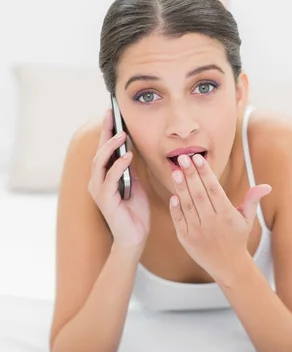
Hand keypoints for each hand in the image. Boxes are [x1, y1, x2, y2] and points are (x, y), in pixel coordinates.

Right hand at [88, 108, 150, 249]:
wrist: (135, 238)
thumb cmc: (135, 212)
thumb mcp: (136, 184)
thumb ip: (130, 168)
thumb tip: (131, 149)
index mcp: (104, 177)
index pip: (104, 150)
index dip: (106, 132)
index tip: (110, 113)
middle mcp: (97, 182)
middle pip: (98, 152)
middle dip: (104, 132)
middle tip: (111, 115)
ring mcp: (99, 191)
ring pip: (100, 163)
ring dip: (111, 147)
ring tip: (121, 135)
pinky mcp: (105, 201)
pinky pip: (110, 179)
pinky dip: (118, 166)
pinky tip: (127, 156)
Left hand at [169, 153, 271, 280]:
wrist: (228, 265)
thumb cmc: (237, 238)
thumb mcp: (247, 219)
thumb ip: (252, 200)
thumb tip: (266, 186)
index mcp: (226, 214)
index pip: (214, 189)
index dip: (206, 172)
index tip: (198, 158)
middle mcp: (211, 222)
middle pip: (199, 194)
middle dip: (191, 174)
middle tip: (183, 157)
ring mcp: (197, 231)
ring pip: (187, 205)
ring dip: (181, 187)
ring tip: (175, 171)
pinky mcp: (186, 238)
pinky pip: (179, 220)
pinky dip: (175, 208)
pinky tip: (173, 195)